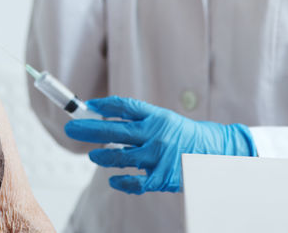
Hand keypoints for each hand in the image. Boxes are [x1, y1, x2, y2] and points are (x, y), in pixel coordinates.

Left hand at [63, 96, 255, 194]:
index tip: (87, 106)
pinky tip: (113, 179)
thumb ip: (139, 120)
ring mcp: (157, 157)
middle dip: (89, 129)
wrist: (214, 154)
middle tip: (72, 128)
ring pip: (120, 157)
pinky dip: (121, 181)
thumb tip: (104, 119)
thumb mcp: (164, 120)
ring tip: (93, 155)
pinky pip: (135, 182)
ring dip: (102, 156)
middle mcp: (155, 134)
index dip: (103, 106)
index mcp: (156, 116)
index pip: (124, 107)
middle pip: (114, 130)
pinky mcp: (161, 177)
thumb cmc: (184, 136)